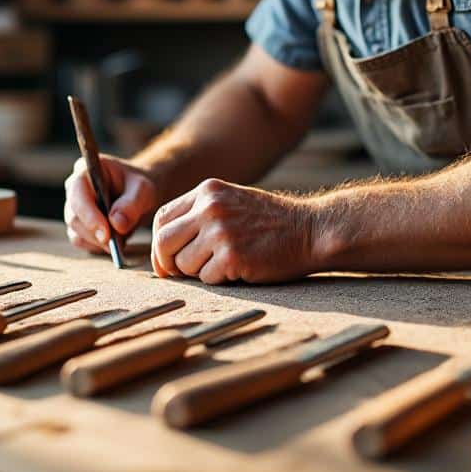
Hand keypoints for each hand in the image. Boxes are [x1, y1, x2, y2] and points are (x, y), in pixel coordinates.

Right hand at [63, 154, 158, 254]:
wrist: (140, 196)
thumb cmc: (139, 186)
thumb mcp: (143, 190)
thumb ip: (131, 204)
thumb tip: (116, 224)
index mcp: (85, 170)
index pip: (78, 193)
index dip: (89, 215)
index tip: (106, 234)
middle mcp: (74, 188)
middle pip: (74, 216)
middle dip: (94, 233)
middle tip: (114, 245)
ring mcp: (73, 208)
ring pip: (76, 231)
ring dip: (97, 241)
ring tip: (120, 241)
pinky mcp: (78, 225)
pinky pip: (81, 241)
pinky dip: (97, 246)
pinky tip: (113, 244)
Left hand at [151, 178, 319, 284]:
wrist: (311, 230)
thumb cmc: (270, 223)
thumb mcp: (232, 203)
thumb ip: (200, 214)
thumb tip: (164, 246)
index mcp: (207, 191)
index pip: (162, 218)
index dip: (160, 243)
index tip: (167, 260)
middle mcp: (210, 207)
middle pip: (163, 242)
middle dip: (167, 263)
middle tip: (179, 273)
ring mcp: (221, 231)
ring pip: (183, 264)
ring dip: (198, 272)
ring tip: (224, 264)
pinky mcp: (233, 256)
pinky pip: (207, 278)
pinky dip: (220, 280)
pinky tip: (240, 269)